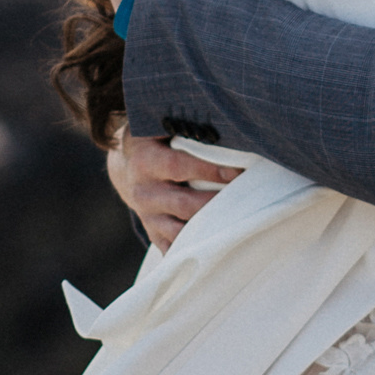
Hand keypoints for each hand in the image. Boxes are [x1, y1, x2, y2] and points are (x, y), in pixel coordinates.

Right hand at [107, 131, 242, 252]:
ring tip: (238, 222)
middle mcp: (143, 191)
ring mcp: (147, 215)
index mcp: (145, 161)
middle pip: (184, 204)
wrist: (128, 164)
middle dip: (216, 203)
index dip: (208, 171)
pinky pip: (175, 248)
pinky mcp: (154, 233)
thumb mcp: (162, 128)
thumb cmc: (158, 140)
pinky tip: (219, 245)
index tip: (238, 172)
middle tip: (246, 199)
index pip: (178, 167)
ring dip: (209, 228)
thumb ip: (187, 128)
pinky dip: (195, 249)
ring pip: (180, 230)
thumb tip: (227, 126)